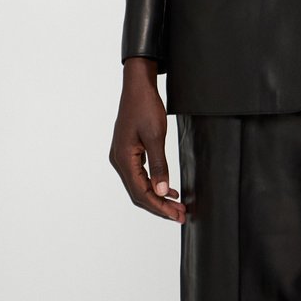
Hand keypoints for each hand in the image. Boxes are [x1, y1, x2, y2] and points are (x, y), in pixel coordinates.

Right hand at [109, 57, 185, 222]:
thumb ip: (159, 165)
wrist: (138, 85)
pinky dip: (154, 183)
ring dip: (158, 196)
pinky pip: (140, 174)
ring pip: (140, 185)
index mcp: (123, 159)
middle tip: (180, 215)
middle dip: (160, 206)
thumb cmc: (145, 106)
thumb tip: (161, 191)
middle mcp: (120, 160)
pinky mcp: (129, 151)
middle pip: (139, 192)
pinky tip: (167, 188)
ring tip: (177, 205)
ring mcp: (123, 156)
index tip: (176, 215)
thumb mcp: (156, 136)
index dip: (159, 207)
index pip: (141, 192)